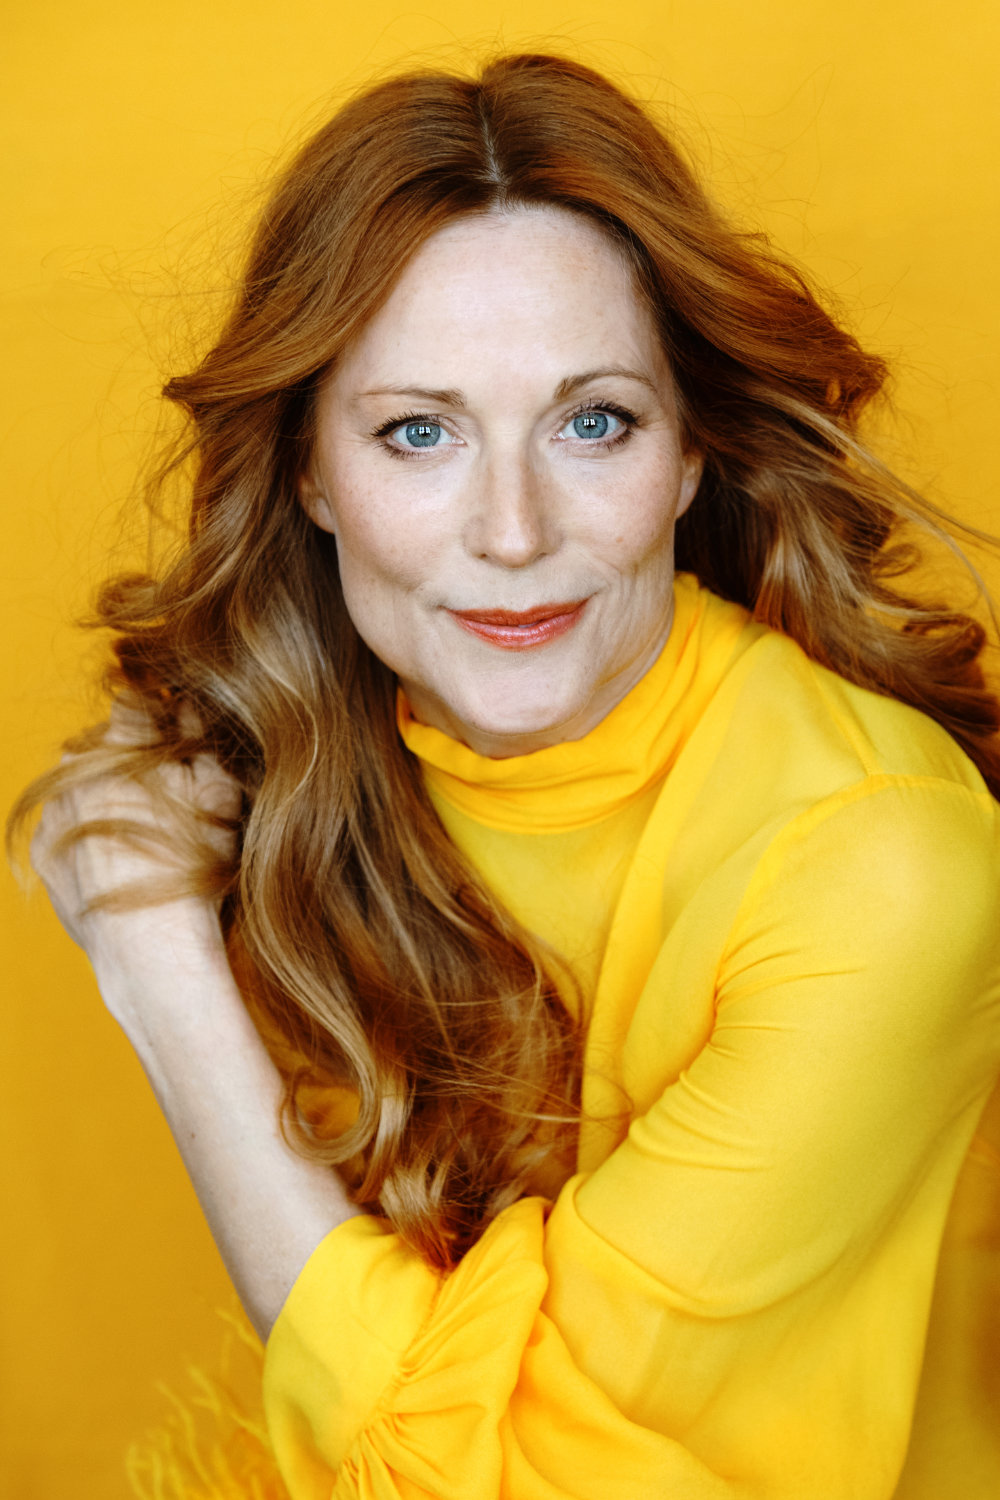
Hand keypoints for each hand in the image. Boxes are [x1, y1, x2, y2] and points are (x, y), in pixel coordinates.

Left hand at [30, 696, 242, 981]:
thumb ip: (204, 745)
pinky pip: (65, 824)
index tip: (178, 729)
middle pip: (105, 742)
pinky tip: (119, 856)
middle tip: (170, 788)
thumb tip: (192, 710)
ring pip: (81, 782)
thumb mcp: (218, 798)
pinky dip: (88, 830)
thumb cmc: (191, 871)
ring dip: (107, 791)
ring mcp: (54, 812)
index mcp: (120, 746)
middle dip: (133, 755)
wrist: (148, 948)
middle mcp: (76, 772)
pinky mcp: (44, 852)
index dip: (161, 712)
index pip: (136, 702)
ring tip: (145, 828)